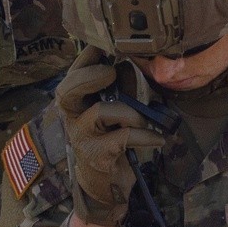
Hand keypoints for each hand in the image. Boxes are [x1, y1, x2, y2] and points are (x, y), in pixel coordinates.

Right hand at [56, 49, 165, 226]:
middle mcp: (73, 116)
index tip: (111, 42)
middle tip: (112, 73)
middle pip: (69, 89)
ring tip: (147, 120)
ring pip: (101, 113)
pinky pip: (123, 138)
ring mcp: (82, 137)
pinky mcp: (98, 156)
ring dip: (131, 113)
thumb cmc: (109, 140)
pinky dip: (146, 136)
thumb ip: (119, 88)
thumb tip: (132, 62)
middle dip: (92, 75)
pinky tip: (159, 139)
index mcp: (76, 99)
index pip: (76, 70)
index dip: (90, 54)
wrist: (104, 185)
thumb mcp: (114, 110)